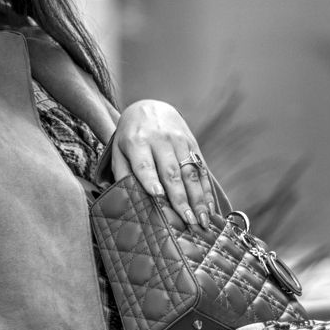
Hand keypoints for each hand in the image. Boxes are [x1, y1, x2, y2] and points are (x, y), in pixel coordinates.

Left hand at [110, 100, 219, 228]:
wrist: (149, 108)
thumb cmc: (130, 138)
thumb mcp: (118, 151)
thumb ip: (121, 173)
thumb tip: (128, 201)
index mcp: (137, 141)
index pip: (145, 163)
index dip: (151, 179)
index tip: (157, 196)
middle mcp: (160, 140)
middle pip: (171, 172)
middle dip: (181, 198)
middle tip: (188, 221)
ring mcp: (180, 141)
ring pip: (190, 172)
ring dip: (198, 198)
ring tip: (202, 219)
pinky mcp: (193, 144)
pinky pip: (202, 169)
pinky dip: (207, 190)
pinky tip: (210, 207)